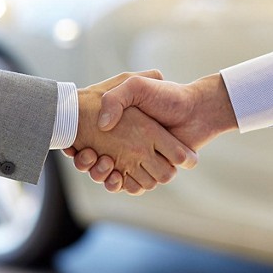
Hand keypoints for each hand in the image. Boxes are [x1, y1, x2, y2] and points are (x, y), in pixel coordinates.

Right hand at [70, 72, 197, 194]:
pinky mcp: (151, 172)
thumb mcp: (136, 86)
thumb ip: (115, 99)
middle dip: (88, 163)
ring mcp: (139, 159)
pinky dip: (120, 183)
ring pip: (110, 176)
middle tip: (86, 154)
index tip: (74, 144)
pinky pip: (130, 185)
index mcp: (121, 126)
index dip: (79, 146)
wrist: (197, 110)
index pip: (88, 141)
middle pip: (96, 162)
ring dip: (101, 174)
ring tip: (102, 161)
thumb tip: (102, 126)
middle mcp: (128, 144)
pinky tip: (115, 174)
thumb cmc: (168, 96)